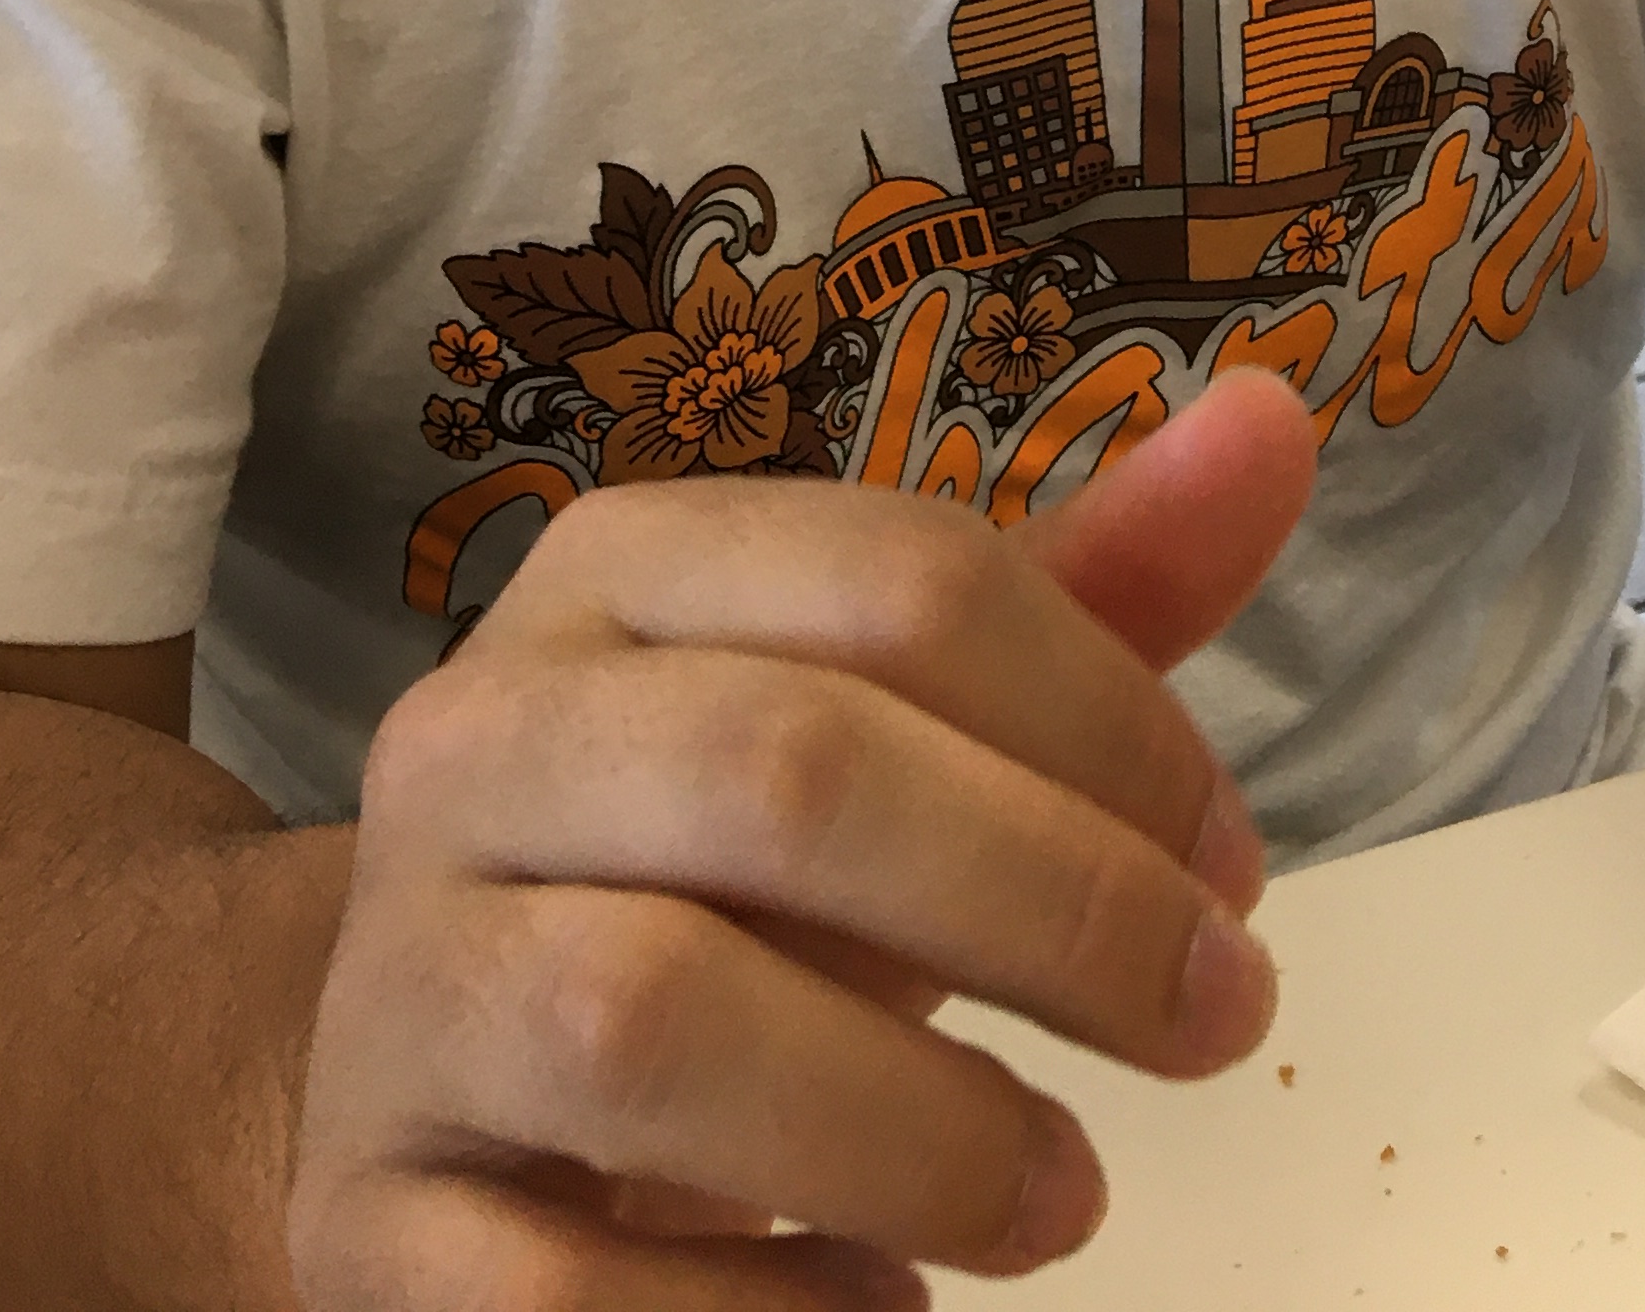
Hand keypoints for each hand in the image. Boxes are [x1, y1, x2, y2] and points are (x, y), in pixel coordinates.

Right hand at [287, 369, 1317, 1308]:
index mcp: (618, 573)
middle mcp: (478, 740)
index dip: (1115, 721)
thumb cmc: (725, 874)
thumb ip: (1089, 598)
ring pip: (645, 1018)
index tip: (1236, 871)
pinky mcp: (362, 1219)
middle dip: (1055, 905)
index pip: (902, 578)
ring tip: (1065, 1196)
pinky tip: (878, 1311)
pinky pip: (547, 1286)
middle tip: (1220, 1023)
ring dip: (915, 1127)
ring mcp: (400, 981)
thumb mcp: (898, 723)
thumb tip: (1283, 421)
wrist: (436, 1071)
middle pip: (788, 771)